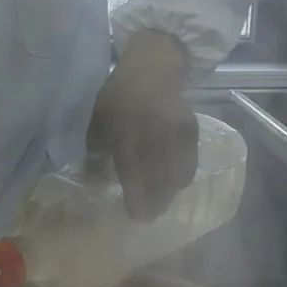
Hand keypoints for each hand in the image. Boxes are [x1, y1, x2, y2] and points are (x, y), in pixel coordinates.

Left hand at [87, 30, 197, 218]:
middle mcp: (153, 136)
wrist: (151, 70)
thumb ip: (96, 152)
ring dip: (169, 194)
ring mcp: (175, 134)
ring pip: (178, 176)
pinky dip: (181, 178)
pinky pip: (189, 164)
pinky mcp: (192, 132)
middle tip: (148, 216)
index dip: (136, 199)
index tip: (135, 216)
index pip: (134, 174)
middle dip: (155, 204)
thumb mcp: (98, 121)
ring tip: (159, 203)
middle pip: (160, 181)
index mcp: (126, 133)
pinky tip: (171, 182)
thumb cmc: (118, 98)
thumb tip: (94, 181)